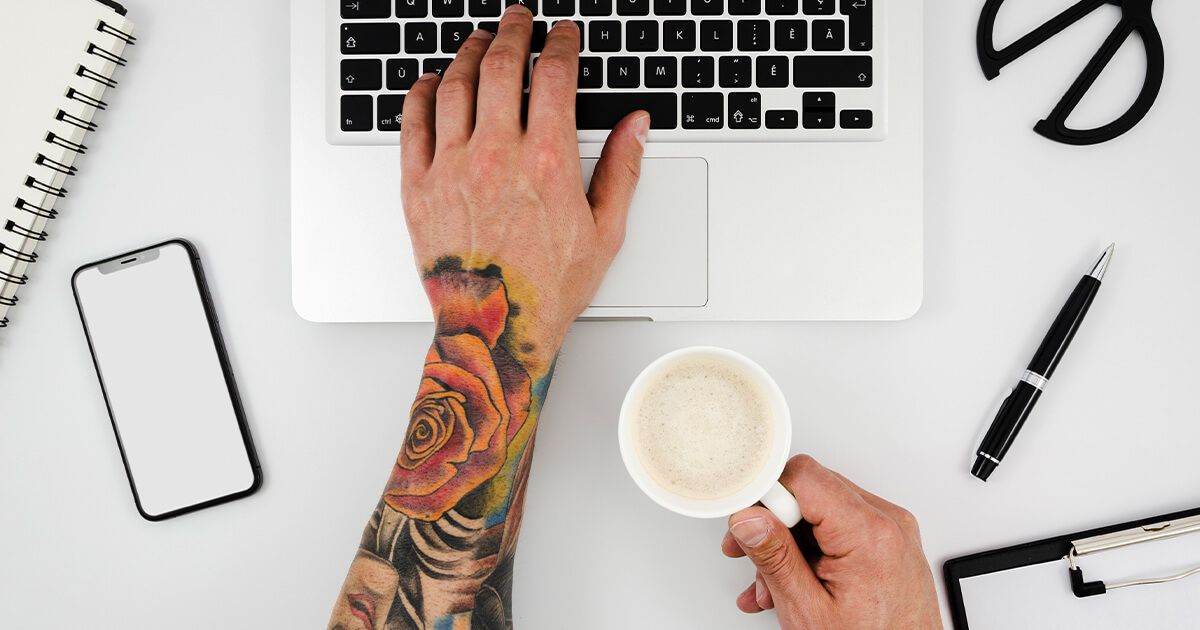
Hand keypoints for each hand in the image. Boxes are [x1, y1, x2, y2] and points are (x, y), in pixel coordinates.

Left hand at [400, 7, 648, 355]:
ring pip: (453, 87)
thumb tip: (636, 125)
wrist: (495, 329)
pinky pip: (412, 125)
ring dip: (468, 54)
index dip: (560, 44)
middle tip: (519, 19)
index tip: (563, 34)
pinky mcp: (417, 188)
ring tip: (479, 42)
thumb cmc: (548, 288)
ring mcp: (451, 169)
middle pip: (499, 67)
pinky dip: (419, 94)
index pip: (553, 76)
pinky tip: (428, 83)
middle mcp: (496, 155)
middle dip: (513, 33)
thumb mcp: (605, 231)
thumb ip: (622, 170)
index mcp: (547, 160)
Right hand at [721, 455, 941, 628]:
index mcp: (869, 534)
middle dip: (775, 525)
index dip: (769, 496)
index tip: (748, 520)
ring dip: (790, 543)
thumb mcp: (808, 610)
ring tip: (773, 582)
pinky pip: (841, 528)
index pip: (805, 477)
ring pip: (822, 511)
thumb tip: (749, 518)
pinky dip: (813, 549)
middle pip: (812, 492)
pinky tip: (795, 579)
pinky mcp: (891, 542)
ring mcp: (892, 532)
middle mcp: (888, 523)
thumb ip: (775, 557)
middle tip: (752, 553)